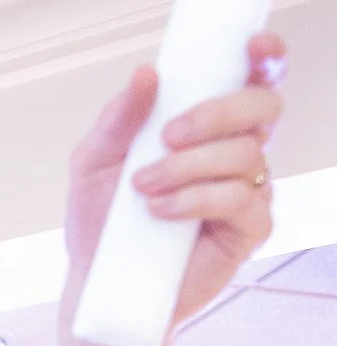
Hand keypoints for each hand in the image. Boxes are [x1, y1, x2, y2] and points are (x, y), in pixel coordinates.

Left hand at [55, 34, 285, 345]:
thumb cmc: (101, 222)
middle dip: (217, 113)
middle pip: (263, 108)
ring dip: (189, 167)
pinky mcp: (247, 231)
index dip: (264, 59)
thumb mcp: (94, 164)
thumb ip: (120, 119)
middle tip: (169, 136)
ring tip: (144, 188)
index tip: (253, 47)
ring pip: (246, 156)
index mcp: (208, 128)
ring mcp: (248, 191)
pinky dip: (195, 200)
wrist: (100, 284)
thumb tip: (146, 73)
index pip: (252, 82)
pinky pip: (239, 201)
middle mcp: (236, 153)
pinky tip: (160, 212)